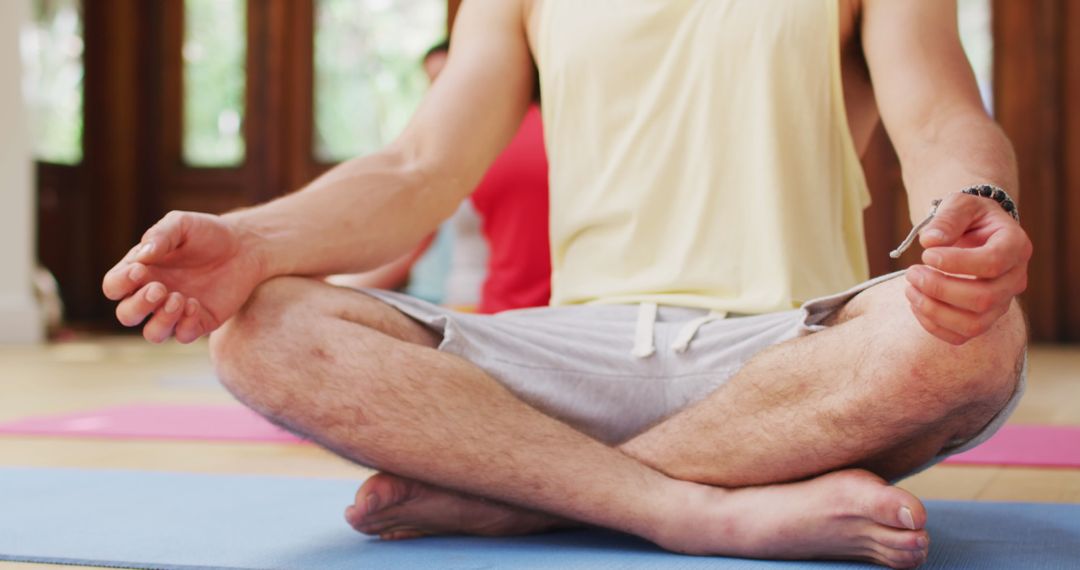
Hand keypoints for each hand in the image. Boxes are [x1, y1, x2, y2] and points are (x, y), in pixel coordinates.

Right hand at [102, 211, 267, 342]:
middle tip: (160, 288)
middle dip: (138, 306)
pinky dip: (185, 325)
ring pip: (153, 333)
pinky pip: (183, 335)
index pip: (114, 287)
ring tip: (178, 298)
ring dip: (161, 320)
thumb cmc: (207, 233)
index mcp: (141, 271)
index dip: (120, 284)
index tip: (140, 270)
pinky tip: (195, 304)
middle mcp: (154, 295)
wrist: (244, 246)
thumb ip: (160, 235)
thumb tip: (143, 256)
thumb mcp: (182, 224)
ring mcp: (176, 311)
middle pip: (127, 315)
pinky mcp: (200, 321)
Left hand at [904, 193, 1030, 344]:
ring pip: (973, 324)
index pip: (992, 263)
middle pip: (983, 298)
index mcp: (1015, 246)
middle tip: (911, 272)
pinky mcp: (983, 319)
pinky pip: (960, 336)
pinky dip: (932, 325)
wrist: (975, 233)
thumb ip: (948, 218)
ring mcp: (1002, 303)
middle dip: (939, 288)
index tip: (926, 254)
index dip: (956, 263)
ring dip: (933, 310)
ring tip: (909, 288)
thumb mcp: (960, 205)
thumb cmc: (969, 218)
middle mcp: (1015, 279)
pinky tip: (915, 302)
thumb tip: (930, 241)